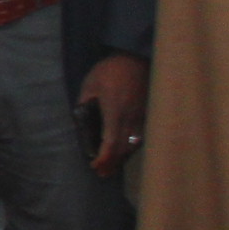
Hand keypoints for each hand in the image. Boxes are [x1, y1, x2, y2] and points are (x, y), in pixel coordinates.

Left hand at [77, 52, 148, 176]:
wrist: (136, 57)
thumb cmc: (110, 70)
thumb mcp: (89, 85)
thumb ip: (84, 104)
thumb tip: (80, 122)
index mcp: (116, 110)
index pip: (112, 140)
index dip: (104, 156)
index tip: (95, 166)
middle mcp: (132, 116)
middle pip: (124, 147)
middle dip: (112, 162)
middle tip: (101, 173)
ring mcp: (142, 115)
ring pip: (134, 143)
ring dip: (122, 156)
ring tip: (111, 166)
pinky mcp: (148, 113)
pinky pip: (140, 135)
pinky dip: (131, 146)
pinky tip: (123, 151)